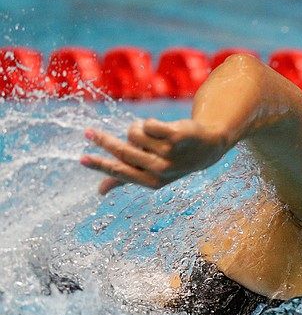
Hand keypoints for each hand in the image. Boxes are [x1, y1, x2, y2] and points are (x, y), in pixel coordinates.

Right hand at [81, 118, 229, 194]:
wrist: (208, 146)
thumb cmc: (175, 160)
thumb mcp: (152, 173)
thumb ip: (125, 178)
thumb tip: (100, 192)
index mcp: (152, 181)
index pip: (120, 171)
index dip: (99, 165)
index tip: (81, 159)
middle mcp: (161, 170)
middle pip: (123, 150)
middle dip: (103, 141)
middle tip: (88, 132)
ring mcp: (170, 153)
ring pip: (135, 132)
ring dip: (139, 129)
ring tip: (155, 135)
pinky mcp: (177, 135)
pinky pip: (149, 123)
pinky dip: (151, 122)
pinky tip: (165, 129)